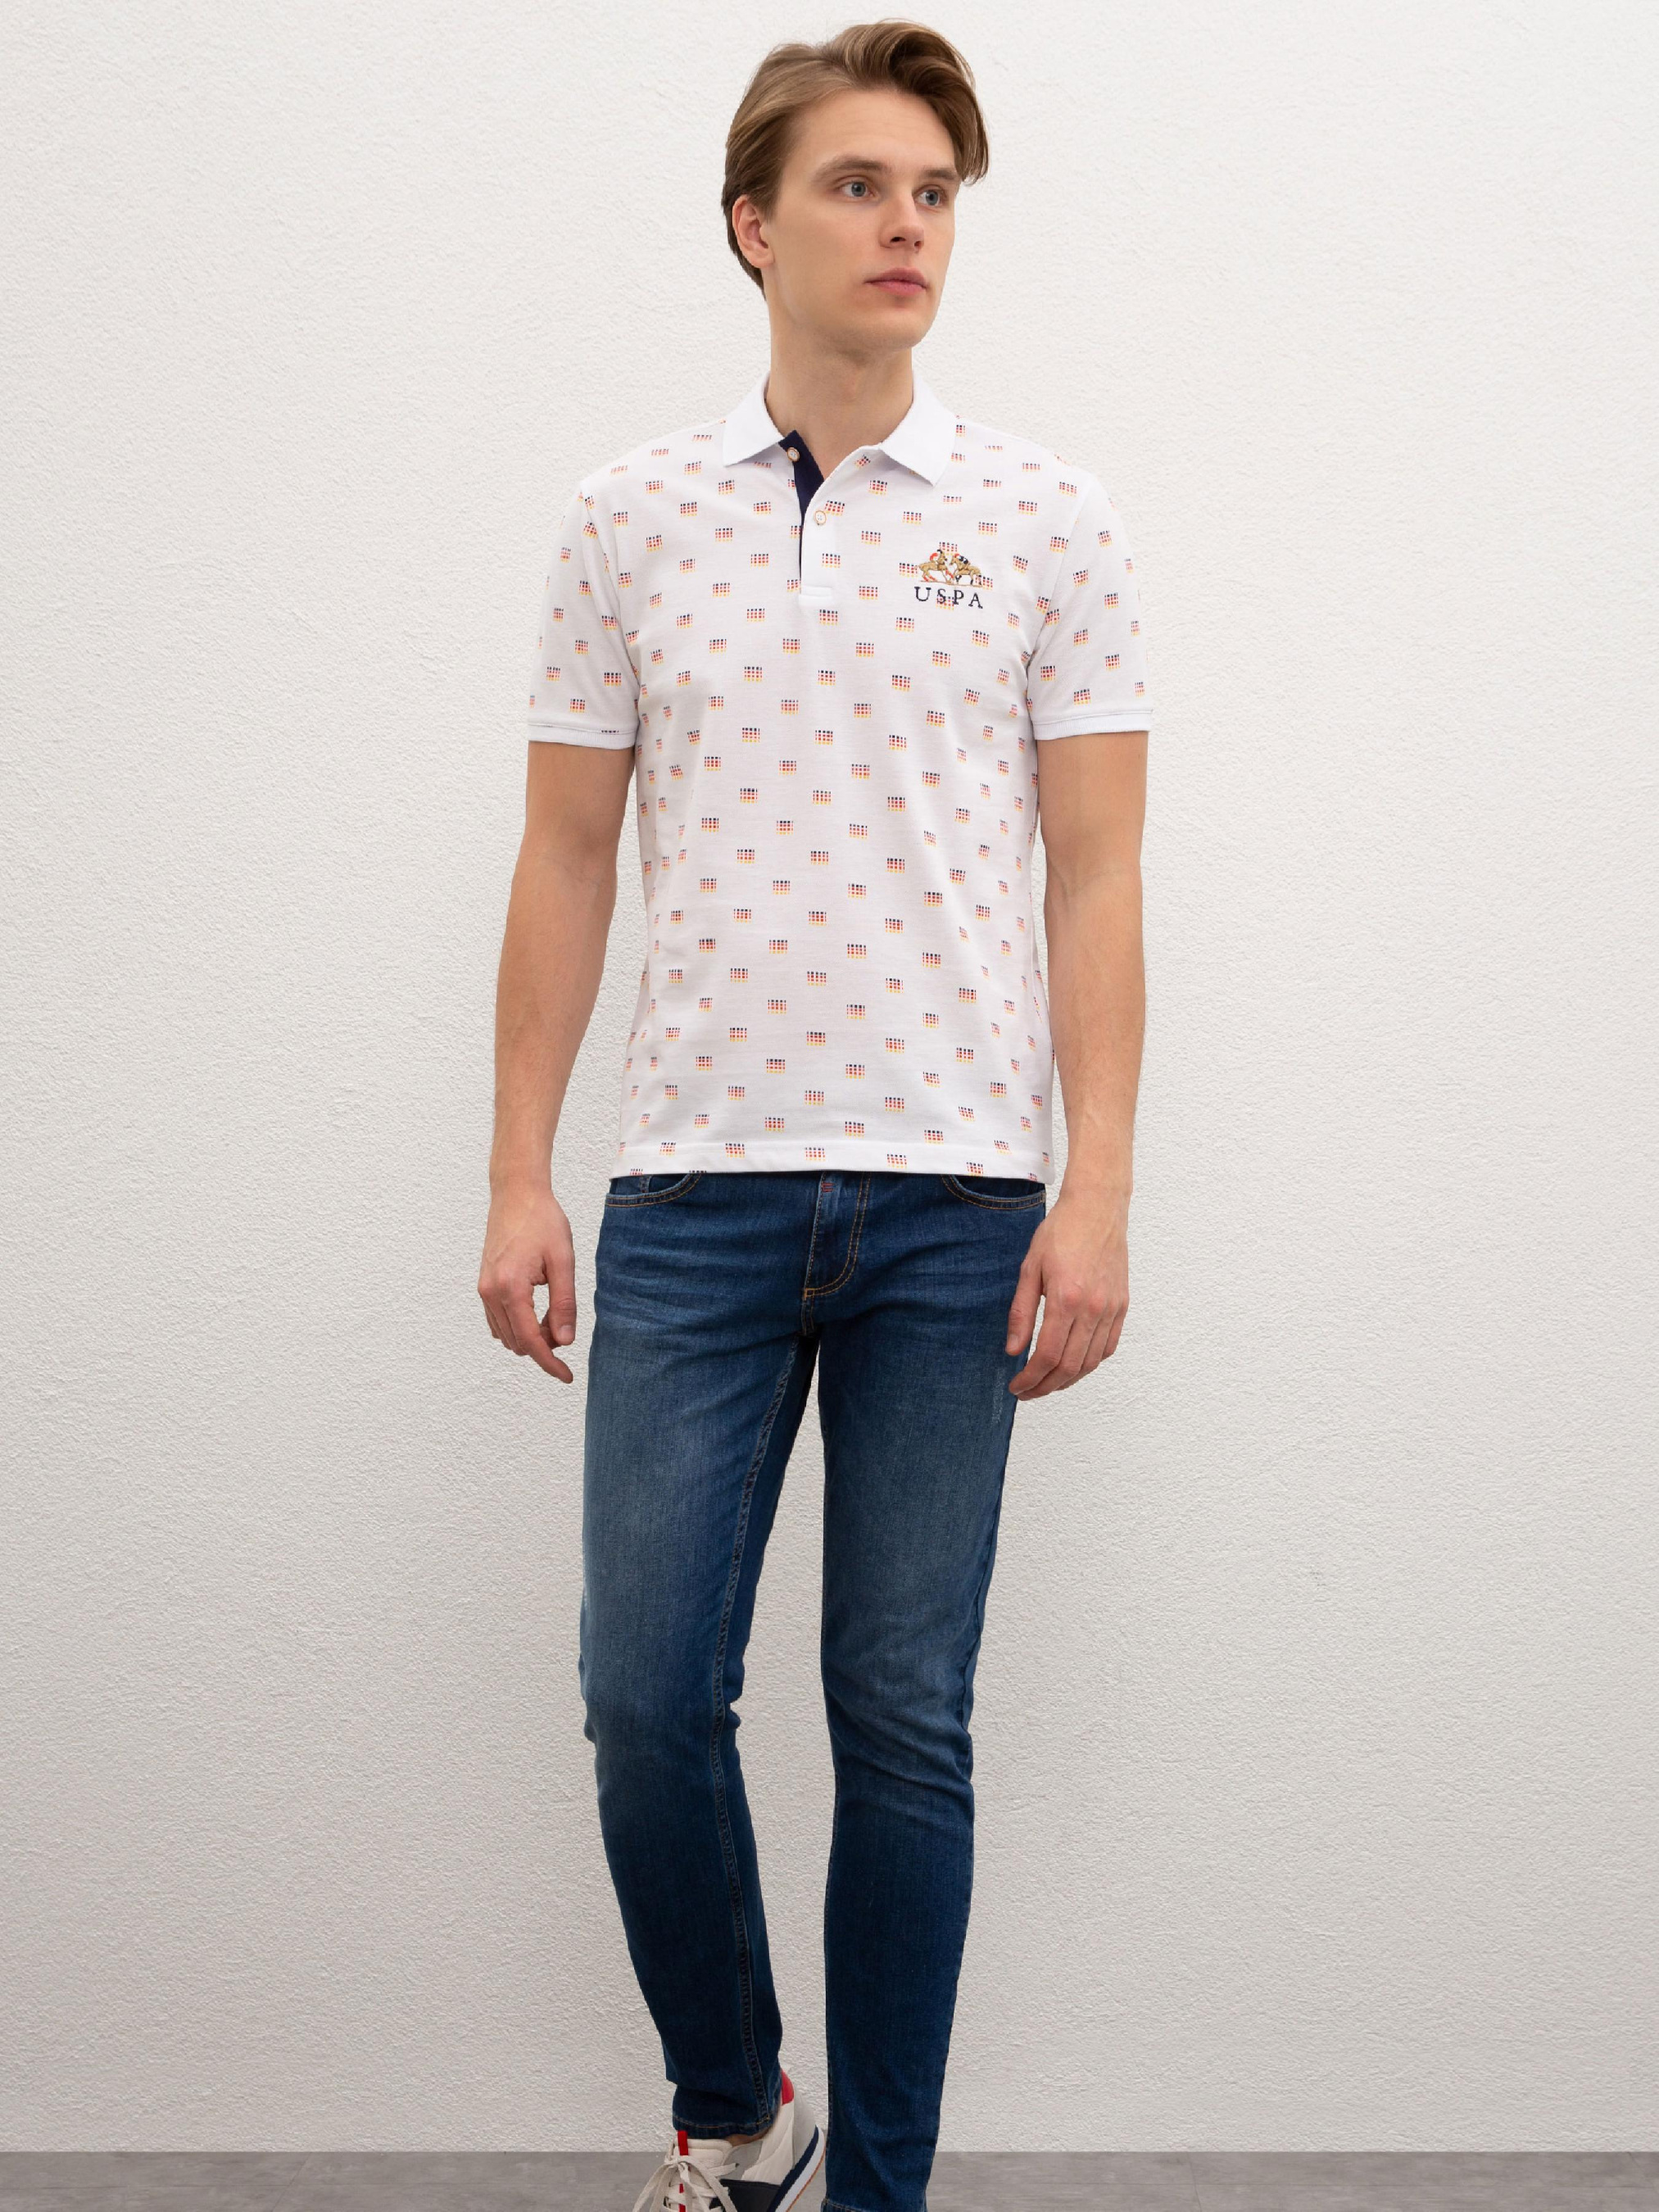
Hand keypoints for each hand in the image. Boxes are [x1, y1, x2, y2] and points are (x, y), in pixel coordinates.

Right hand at [478, 1181, 578, 1381]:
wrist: (516, 1194)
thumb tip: (565, 1341)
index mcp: (511, 1288)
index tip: (567, 1377)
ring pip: (506, 1335)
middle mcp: (491, 1293)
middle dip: (544, 1346)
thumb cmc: (543, 1222)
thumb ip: (564, 1304)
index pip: (530, 1341)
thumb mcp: (563, 1262)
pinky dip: (518, 1325)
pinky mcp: (484, 1285)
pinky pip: (498, 1321)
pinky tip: (538, 1310)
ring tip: (554, 1313)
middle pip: (517, 1342)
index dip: (550, 1364)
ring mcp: (484, 1290)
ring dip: (530, 1336)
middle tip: (566, 1325)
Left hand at [1004, 1182, 1129, 1397]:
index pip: (1047, 1356)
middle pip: (1070, 1366)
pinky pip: (1108, 1347)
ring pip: (1091, 1362)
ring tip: (1047, 1383)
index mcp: (1066, 1299)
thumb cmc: (1061, 1232)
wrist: (1097, 1208)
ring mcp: (1111, 1309)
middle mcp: (1093, 1309)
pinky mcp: (1122, 1306)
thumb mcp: (1029, 1269)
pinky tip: (1073, 1365)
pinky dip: (1090, 1364)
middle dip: (1045, 1386)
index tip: (1016, 1387)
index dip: (1030, 1379)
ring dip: (1067, 1381)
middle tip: (1027, 1392)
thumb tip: (1013, 1350)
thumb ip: (1021, 1312)